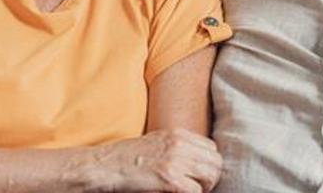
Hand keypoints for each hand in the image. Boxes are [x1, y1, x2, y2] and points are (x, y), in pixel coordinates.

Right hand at [97, 128, 221, 191]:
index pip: (211, 148)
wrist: (107, 166)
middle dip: (210, 178)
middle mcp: (180, 144)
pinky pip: (196, 191)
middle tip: (197, 189)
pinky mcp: (170, 180)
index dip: (207, 165)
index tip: (198, 176)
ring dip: (204, 188)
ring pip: (211, 176)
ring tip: (189, 192)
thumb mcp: (156, 144)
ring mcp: (175, 161)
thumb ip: (177, 148)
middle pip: (215, 162)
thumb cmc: (128, 159)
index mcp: (178, 134)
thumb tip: (195, 162)